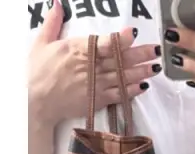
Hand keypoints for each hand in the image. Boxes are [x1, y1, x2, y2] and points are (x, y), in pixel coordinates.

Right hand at [28, 3, 161, 127]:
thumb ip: (53, 23)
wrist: (37, 102)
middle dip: (140, 55)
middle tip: (156, 50)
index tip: (132, 34)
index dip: (120, 39)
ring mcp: (96, 84)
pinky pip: (119, 94)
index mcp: (77, 50)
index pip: (103, 43)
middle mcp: (90, 67)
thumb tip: (57, 3)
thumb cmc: (38, 71)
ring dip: (141, 72)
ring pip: (123, 77)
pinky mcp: (98, 100)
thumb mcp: (41, 42)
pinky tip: (144, 86)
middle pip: (119, 59)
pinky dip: (132, 91)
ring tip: (156, 67)